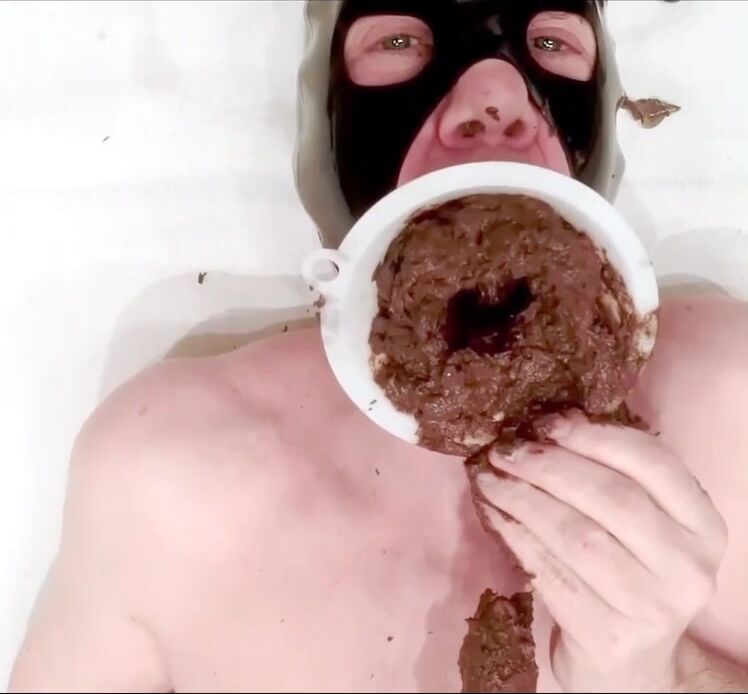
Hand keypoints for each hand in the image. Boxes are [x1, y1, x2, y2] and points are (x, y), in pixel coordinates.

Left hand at [471, 413, 727, 692]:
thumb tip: (550, 425)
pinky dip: (516, 538)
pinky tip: (495, 516)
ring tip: (489, 479)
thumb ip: (611, 476)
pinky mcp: (608, 637)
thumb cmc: (627, 572)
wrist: (627, 661)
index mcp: (703, 525)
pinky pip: (551, 573)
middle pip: (611, 497)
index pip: (655, 464)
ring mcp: (651, 607)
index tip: (547, 422)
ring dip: (522, 500)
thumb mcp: (641, 526)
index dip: (597, 437)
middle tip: (504, 450)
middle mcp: (687, 567)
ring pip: (576, 535)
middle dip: (548, 466)